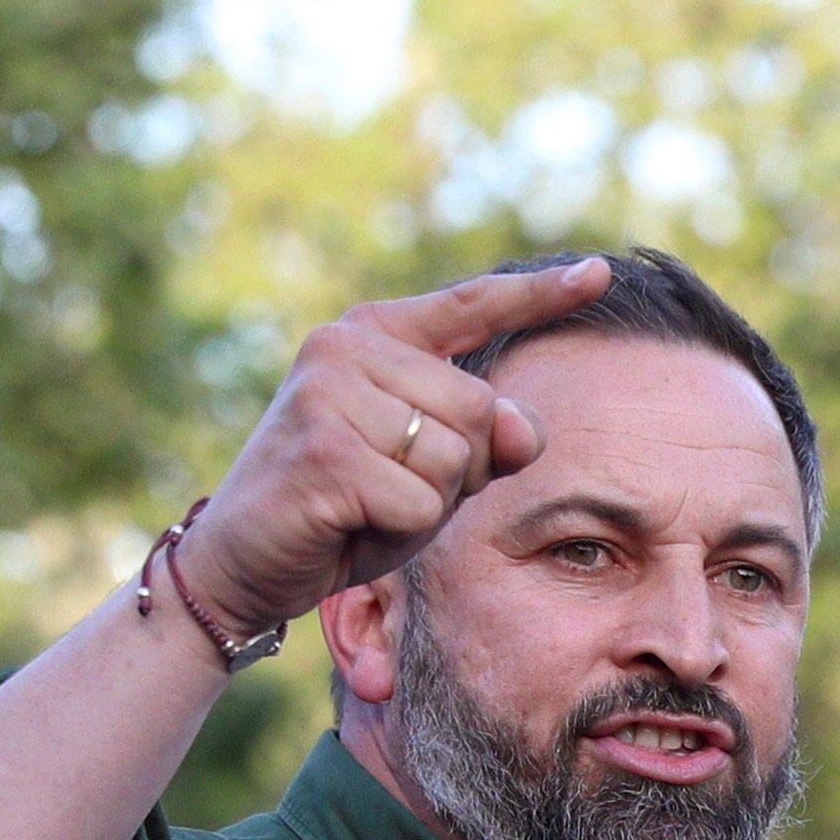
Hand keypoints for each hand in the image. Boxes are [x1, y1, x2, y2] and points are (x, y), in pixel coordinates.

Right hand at [188, 256, 611, 633]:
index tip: (600, 276)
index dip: (538, 296)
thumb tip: (523, 424)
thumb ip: (484, 441)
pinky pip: (419, 502)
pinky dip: (398, 533)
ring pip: (452, 459)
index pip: (471, 306)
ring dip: (425, 508)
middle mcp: (347, 347)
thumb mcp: (428, 474)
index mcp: (374, 335)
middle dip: (457, 471)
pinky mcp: (325, 450)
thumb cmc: (342, 513)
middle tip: (388, 492)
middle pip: (478, 409)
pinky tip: (347, 526)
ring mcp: (330, 393)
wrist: (240, 563)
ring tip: (364, 508)